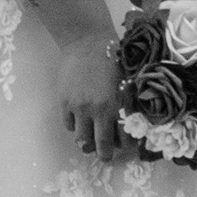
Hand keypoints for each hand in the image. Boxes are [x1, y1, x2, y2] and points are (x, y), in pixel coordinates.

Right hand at [51, 27, 130, 160]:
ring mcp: (78, 107)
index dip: (124, 147)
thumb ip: (128, 104)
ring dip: (87, 141)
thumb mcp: (128, 82)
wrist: (87, 41)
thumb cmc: (113, 59)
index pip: (121, 138)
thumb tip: (132, 124)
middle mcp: (96, 110)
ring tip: (91, 136)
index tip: (124, 148)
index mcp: (116, 105)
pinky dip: (74, 126)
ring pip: (81, 139)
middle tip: (106, 155)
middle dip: (104, 154)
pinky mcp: (63, 102)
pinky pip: (68, 125)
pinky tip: (80, 119)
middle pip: (99, 145)